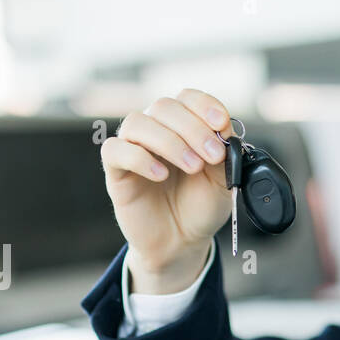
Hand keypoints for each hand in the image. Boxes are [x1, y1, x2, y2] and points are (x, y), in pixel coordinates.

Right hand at [100, 88, 234, 290]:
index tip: (222, 124)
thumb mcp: (222, 182)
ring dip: (169, 142)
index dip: (204, 105)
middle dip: (193, 128)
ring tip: (193, 167)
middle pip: (164, 106)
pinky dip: (139, 158)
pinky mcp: (116, 171)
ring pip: (138, 123)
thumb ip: (224, 155)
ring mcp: (134, 148)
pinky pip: (115, 150)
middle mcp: (156, 130)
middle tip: (213, 156)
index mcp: (183, 126)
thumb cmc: (200, 207)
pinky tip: (160, 175)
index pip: (187, 98)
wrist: (182, 241)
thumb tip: (223, 129)